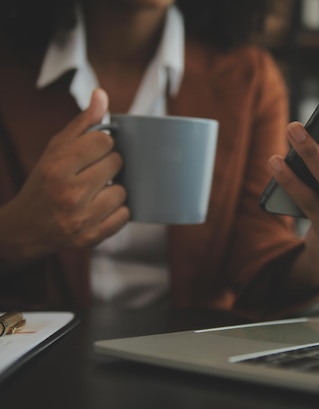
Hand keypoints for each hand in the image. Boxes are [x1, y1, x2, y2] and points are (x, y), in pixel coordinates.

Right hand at [0, 89, 128, 265]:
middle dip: (108, 166)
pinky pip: (125, 215)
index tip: (92, 153)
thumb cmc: (46, 182)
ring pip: (123, 191)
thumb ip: (82, 124)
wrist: (27, 227)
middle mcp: (69, 194)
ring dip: (113, 191)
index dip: (102, 145)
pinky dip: (116, 212)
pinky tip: (98, 210)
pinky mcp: (92, 238)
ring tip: (94, 193)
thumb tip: (101, 95)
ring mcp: (81, 219)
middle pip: (116, 164)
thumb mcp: (56, 150)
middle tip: (91, 174)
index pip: (104, 141)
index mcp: (57, 168)